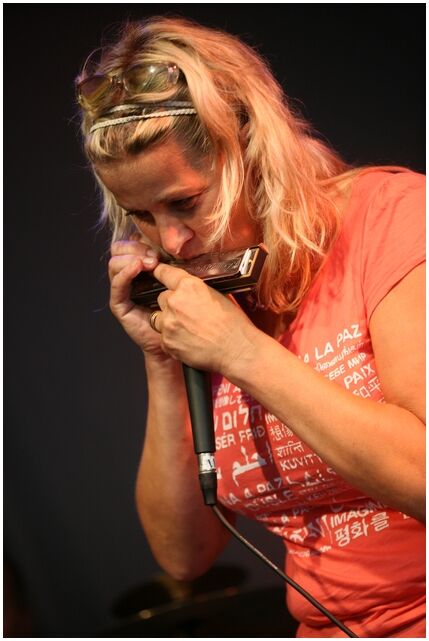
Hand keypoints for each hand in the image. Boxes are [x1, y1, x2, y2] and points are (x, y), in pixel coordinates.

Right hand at [108, 239, 167, 357]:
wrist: (173, 337)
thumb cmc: (177, 309)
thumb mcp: (175, 279)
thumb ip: (169, 262)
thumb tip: (172, 244)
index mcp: (138, 267)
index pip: (128, 244)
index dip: (140, 242)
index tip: (157, 248)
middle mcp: (126, 276)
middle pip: (117, 250)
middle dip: (135, 248)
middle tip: (154, 255)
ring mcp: (121, 290)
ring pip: (114, 263)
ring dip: (132, 258)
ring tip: (150, 263)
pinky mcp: (118, 304)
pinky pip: (117, 284)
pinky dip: (126, 272)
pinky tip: (137, 267)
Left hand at [152, 262, 256, 371]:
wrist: (236, 350)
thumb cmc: (233, 325)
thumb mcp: (217, 296)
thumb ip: (197, 291)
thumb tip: (189, 291)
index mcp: (189, 286)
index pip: (165, 273)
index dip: (161, 272)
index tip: (156, 272)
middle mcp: (175, 302)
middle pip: (162, 298)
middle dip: (171, 304)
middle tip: (186, 313)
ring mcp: (169, 323)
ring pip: (158, 318)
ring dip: (168, 322)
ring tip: (186, 329)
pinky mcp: (167, 341)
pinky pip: (163, 338)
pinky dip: (172, 340)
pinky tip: (188, 341)